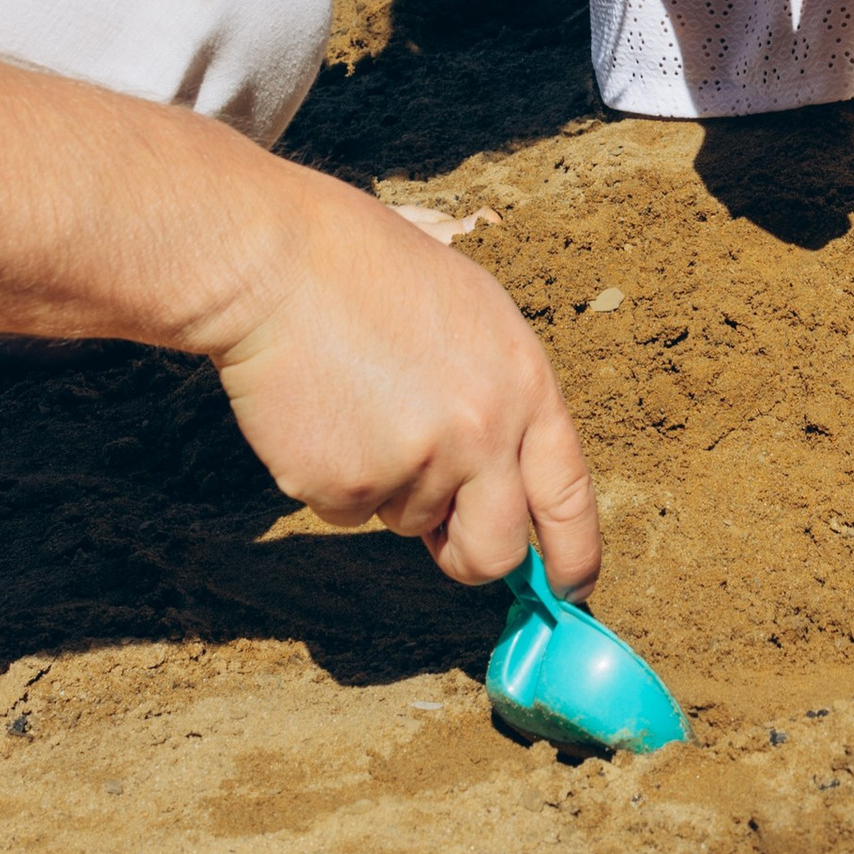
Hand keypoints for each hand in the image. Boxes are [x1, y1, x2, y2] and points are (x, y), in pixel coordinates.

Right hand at [207, 175, 599, 589]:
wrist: (279, 264)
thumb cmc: (372, 274)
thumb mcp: (474, 315)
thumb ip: (501, 398)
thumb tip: (502, 483)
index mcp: (525, 386)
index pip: (569, 497)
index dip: (574, 556)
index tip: (568, 589)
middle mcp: (482, 435)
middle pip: (496, 551)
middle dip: (471, 557)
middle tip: (444, 537)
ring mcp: (415, 465)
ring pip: (409, 521)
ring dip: (388, 486)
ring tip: (360, 402)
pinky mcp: (346, 487)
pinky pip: (347, 512)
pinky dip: (332, 477)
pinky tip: (321, 412)